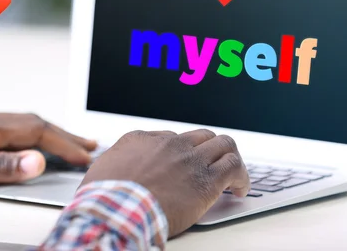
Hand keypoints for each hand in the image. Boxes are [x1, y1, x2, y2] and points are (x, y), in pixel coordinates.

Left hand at [0, 111, 96, 186]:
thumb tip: (37, 160)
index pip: (36, 130)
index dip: (64, 143)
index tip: (85, 156)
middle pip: (33, 123)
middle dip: (64, 134)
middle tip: (89, 145)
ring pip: (21, 125)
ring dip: (48, 134)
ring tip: (67, 143)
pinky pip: (7, 131)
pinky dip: (28, 138)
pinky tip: (26, 146)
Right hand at [81, 129, 248, 236]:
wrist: (118, 209)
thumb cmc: (106, 196)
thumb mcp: (103, 167)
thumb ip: (119, 161)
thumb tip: (121, 165)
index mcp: (145, 139)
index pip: (173, 138)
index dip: (182, 153)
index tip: (184, 167)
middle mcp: (171, 144)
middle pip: (203, 136)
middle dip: (211, 149)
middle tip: (213, 166)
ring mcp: (191, 160)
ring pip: (224, 144)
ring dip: (230, 158)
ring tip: (233, 176)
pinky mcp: (208, 181)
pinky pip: (235, 167)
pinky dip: (242, 176)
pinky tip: (240, 189)